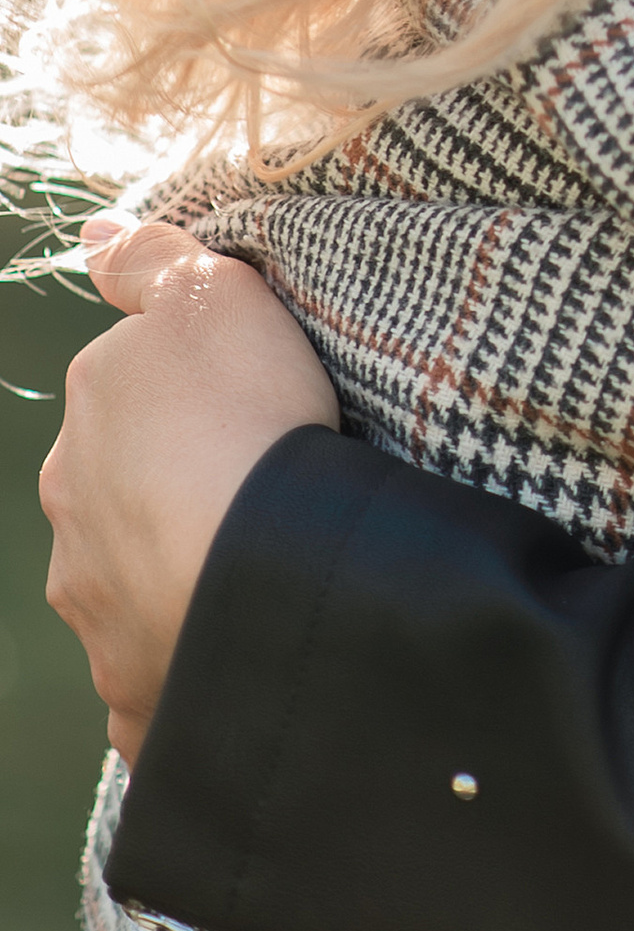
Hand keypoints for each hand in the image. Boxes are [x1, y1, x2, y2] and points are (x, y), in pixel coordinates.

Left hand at [40, 217, 338, 764]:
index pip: (117, 412)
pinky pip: (157, 671)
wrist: (264, 566)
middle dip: (161, 499)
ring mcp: (100, 619)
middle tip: (246, 485)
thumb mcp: (210, 295)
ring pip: (130, 589)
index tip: (237, 407)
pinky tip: (231, 642)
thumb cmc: (240, 419)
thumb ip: (150, 261)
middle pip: (115, 504)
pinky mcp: (137, 693)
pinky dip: (184, 658)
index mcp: (79, 443)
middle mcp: (72, 532)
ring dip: (170, 578)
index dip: (177, 405)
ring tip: (249, 563)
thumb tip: (94, 237)